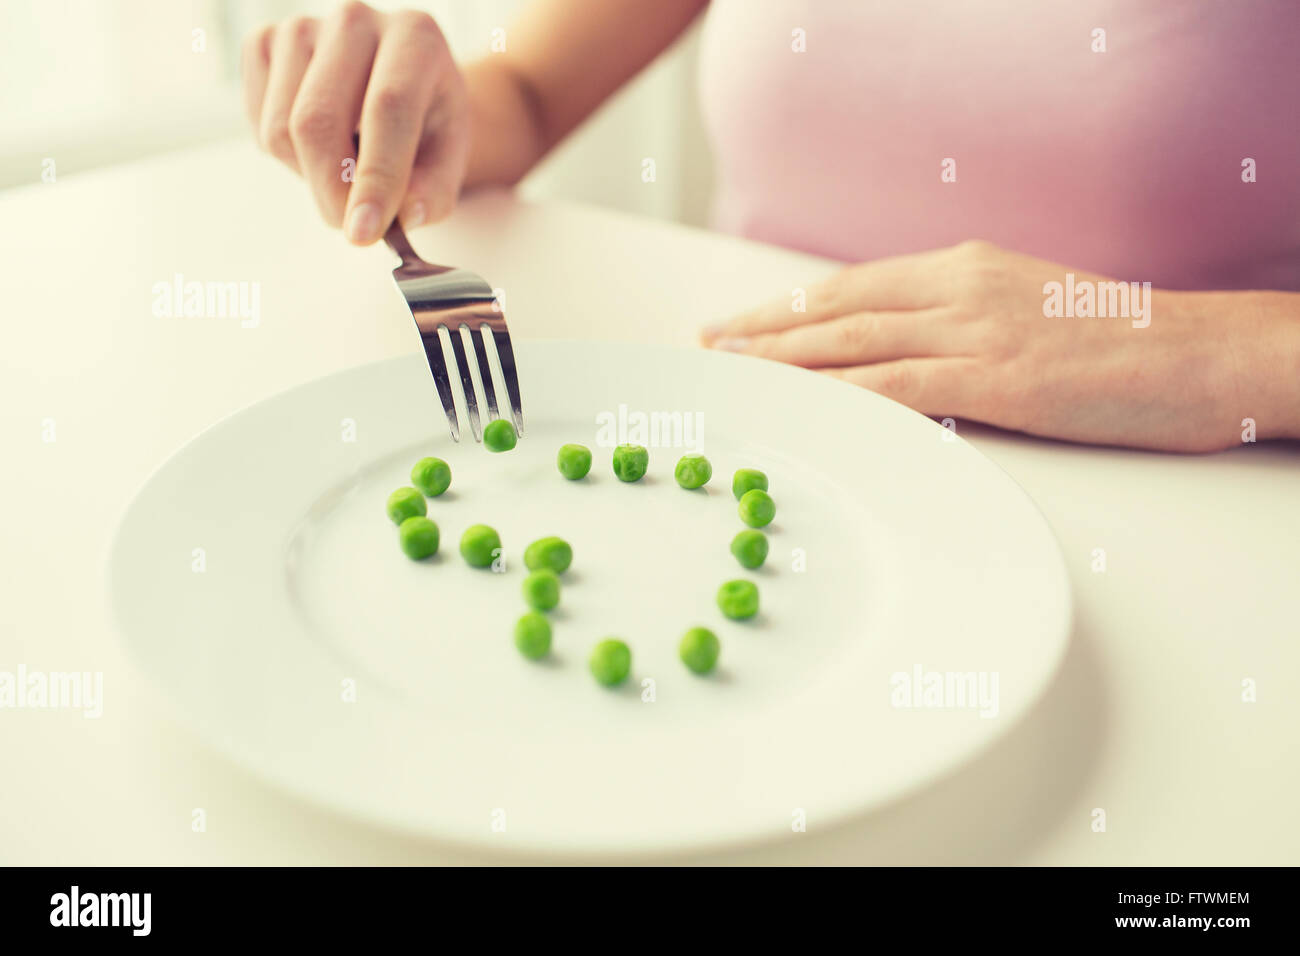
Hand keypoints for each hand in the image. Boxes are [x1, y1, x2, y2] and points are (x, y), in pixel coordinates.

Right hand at [241, 2, 468, 242]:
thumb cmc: (427, 124)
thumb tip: (403, 216)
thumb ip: (433, 193)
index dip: (375, 178)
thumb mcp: (449, 160)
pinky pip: (257, 123)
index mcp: (415, 37)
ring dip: (309, 177)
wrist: (399, 87)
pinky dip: (286, 156)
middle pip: (318, 120)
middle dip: (331, 192)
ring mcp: (302, 26)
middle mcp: (356, 19)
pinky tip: (319, 145)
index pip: (388, 109)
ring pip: (280, 129)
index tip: (364, 233)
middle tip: (353, 229)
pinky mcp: (263, 43)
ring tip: (346, 170)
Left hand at [701, 241, 1299, 451]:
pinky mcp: (998, 378)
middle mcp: (958, 289)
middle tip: (709, 350)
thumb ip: (961, 321)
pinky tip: (802, 407)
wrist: (1199, 350)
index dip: (787, 310)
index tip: (740, 327)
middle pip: (837, 310)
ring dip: (785, 361)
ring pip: (855, 342)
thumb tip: (904, 350)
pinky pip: (900, 384)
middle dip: (764, 333)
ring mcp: (975, 330)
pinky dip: (841, 394)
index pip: (852, 288)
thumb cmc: (1118, 340)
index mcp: (963, 269)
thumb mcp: (1025, 310)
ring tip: (732, 376)